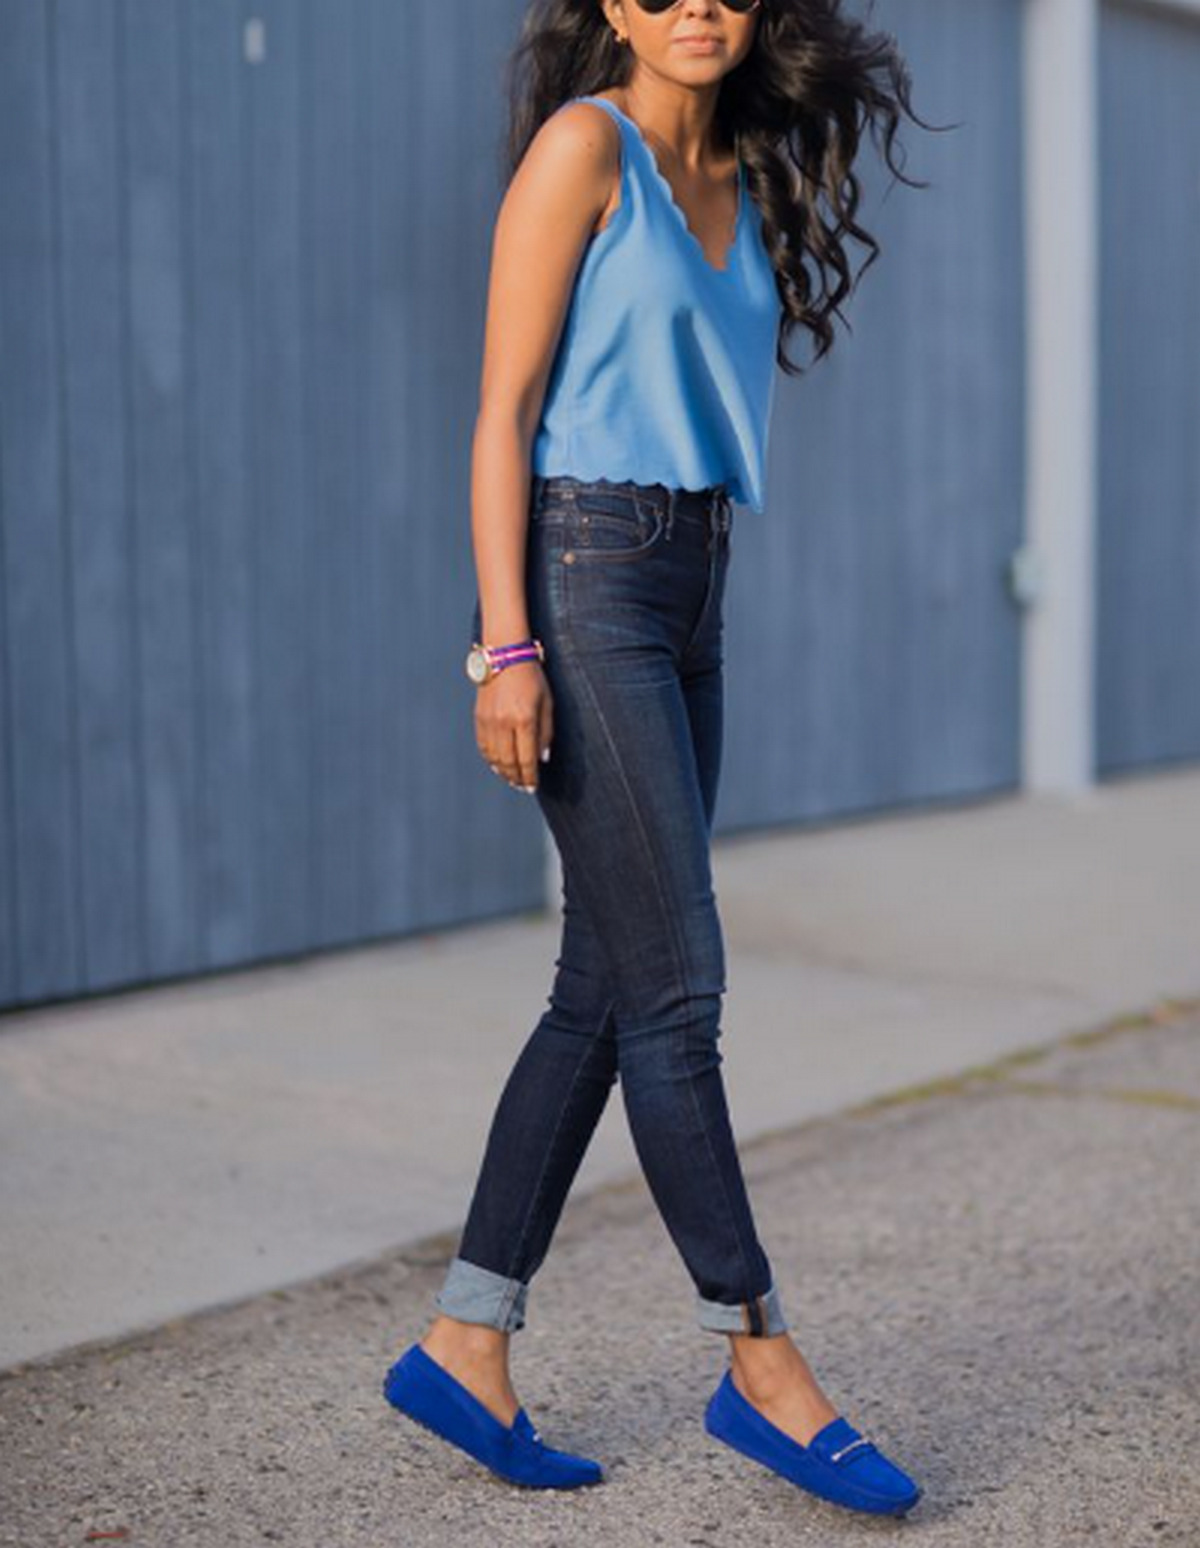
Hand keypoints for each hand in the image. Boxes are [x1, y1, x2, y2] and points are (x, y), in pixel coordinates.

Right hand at [475, 659, 553, 791]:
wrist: (504, 654)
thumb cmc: (532, 677)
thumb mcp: (547, 702)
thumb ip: (546, 732)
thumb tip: (541, 758)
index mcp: (525, 719)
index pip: (527, 758)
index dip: (530, 776)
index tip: (533, 787)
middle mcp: (504, 723)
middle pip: (509, 762)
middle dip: (516, 777)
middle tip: (523, 786)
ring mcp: (489, 721)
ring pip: (494, 757)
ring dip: (503, 771)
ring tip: (512, 778)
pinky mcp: (479, 717)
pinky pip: (483, 746)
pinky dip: (490, 759)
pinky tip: (498, 764)